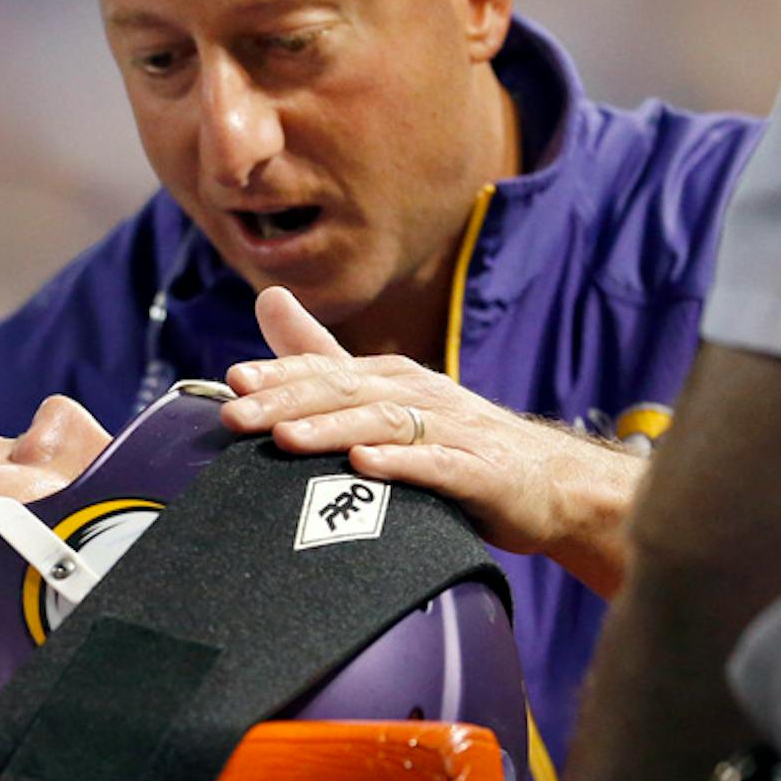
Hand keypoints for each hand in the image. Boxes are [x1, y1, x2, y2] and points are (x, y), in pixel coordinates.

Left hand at [221, 287, 639, 596]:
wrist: (548, 483)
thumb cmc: (456, 441)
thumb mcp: (386, 397)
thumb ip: (324, 357)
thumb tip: (267, 297)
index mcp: (391, 378)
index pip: (325, 370)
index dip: (279, 374)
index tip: (233, 382)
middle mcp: (419, 395)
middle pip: (347, 392)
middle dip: (288, 402)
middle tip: (237, 416)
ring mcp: (453, 431)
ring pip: (386, 423)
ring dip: (334, 430)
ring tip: (286, 440)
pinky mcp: (481, 472)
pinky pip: (439, 465)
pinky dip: (402, 465)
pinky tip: (366, 466)